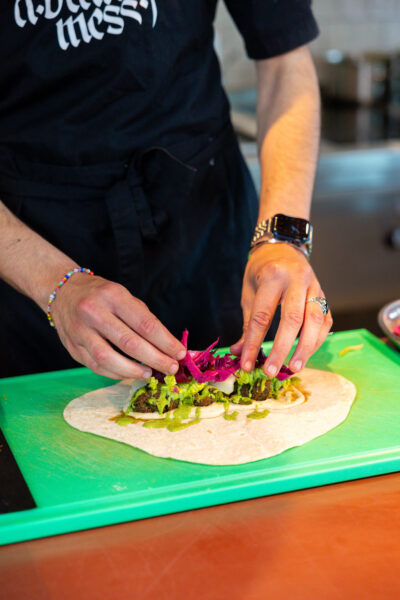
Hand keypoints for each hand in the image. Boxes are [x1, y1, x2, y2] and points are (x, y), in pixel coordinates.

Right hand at [50, 274, 186, 378]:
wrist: (63, 292)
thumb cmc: (102, 296)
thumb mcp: (124, 297)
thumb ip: (145, 320)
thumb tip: (169, 347)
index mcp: (113, 296)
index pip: (145, 324)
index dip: (165, 342)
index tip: (180, 353)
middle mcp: (94, 312)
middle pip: (129, 343)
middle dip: (155, 359)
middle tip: (171, 368)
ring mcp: (80, 331)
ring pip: (108, 358)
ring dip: (133, 370)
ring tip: (149, 373)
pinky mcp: (72, 347)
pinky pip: (96, 366)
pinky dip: (115, 373)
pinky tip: (129, 373)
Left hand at [230, 243, 332, 374]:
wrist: (283, 246)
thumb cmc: (262, 271)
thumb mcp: (248, 293)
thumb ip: (247, 325)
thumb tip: (239, 354)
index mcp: (272, 277)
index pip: (262, 316)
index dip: (254, 343)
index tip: (247, 364)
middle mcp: (296, 280)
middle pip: (292, 319)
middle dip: (282, 348)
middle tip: (272, 371)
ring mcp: (314, 286)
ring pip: (315, 320)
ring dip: (305, 347)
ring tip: (294, 367)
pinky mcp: (324, 295)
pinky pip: (325, 320)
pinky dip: (317, 340)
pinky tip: (306, 354)